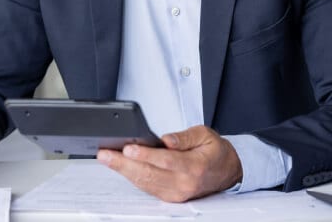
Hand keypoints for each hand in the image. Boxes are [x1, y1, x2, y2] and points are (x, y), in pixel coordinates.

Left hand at [97, 125, 242, 202]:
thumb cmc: (214, 152)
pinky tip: (120, 167)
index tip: (128, 148)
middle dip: (123, 164)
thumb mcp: (205, 135)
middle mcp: (184, 183)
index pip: (165, 160)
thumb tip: (166, 139)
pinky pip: (147, 187)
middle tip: (105, 154)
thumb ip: (184, 137)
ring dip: (123, 171)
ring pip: (145, 183)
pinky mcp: (170, 197)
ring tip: (106, 158)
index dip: (145, 155)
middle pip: (149, 174)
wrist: (227, 172)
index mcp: (194, 166)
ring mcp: (176, 193)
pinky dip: (132, 177)